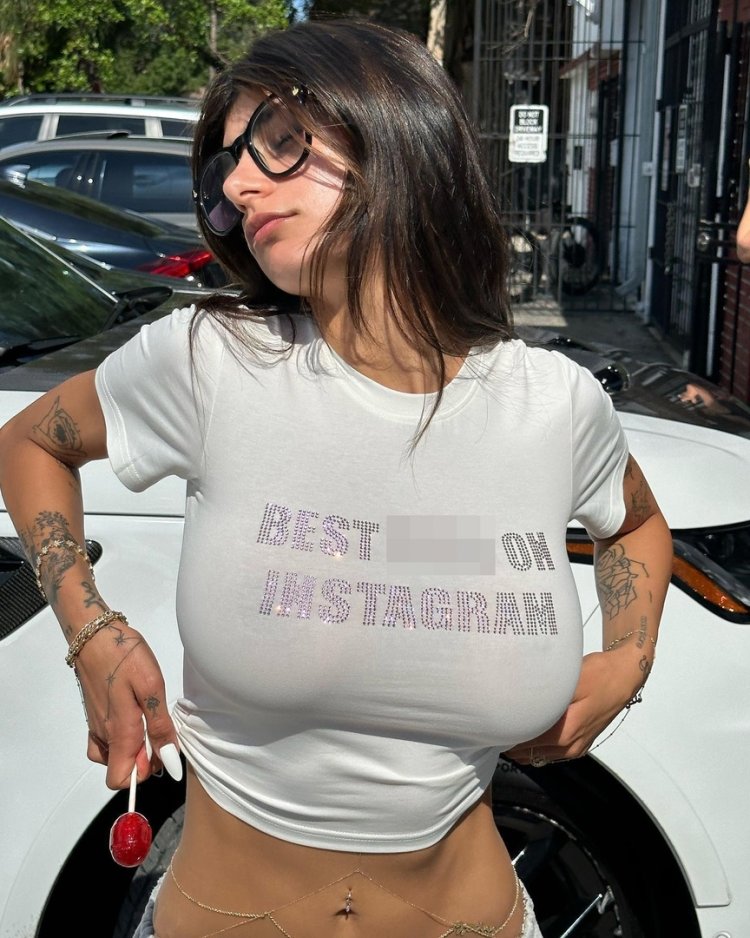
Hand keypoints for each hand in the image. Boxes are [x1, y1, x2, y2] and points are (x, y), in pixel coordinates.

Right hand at [73, 618, 180, 788]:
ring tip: (147, 720)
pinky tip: (132, 717)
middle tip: (157, 729)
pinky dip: (119, 738)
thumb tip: (168, 758)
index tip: (161, 750)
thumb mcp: (152, 687)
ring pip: (112, 755)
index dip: (144, 772)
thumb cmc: (126, 657)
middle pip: (119, 769)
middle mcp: (104, 735)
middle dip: (142, 760)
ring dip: (131, 748)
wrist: (96, 635)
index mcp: (119, 732)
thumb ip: (159, 725)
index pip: (121, 779)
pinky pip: (105, 740)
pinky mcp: (94, 713)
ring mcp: (96, 725)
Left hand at [502, 650, 640, 766]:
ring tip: (505, 727)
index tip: (490, 727)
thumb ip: (545, 697)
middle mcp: (571, 746)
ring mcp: (576, 747)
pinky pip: (551, 751)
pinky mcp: (580, 743)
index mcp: (566, 732)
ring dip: (523, 745)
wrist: (624, 676)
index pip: (526, 743)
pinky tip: (526, 729)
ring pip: (539, 755)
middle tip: (492, 726)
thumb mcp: (570, 681)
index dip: (506, 736)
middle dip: (511, 743)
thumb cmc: (598, 674)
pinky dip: (536, 745)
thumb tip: (519, 704)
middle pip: (530, 753)